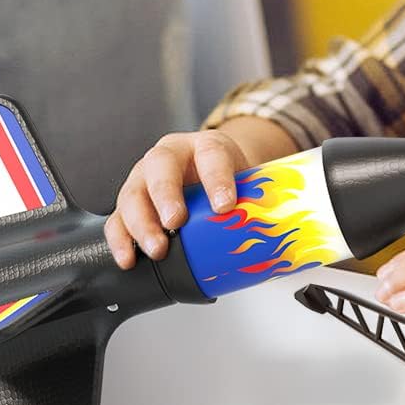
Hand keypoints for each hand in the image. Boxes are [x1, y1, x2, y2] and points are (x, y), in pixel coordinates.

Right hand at [103, 115, 297, 268]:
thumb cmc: (228, 181)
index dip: (218, 178)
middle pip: (161, 167)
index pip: (212, 154)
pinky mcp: (130, 203)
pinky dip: (120, 240)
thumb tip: (286, 239)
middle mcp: (171, 155)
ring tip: (157, 248)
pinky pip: (117, 220)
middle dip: (167, 195)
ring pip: (133, 193)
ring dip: (142, 223)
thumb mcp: (246, 182)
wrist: (211, 176)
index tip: (225, 205)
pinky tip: (129, 258)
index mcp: (206, 146)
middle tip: (176, 221)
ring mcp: (145, 178)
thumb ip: (260, 203)